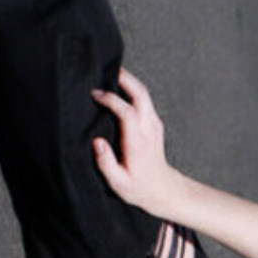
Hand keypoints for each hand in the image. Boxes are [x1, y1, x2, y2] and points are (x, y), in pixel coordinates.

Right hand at [90, 67, 181, 217]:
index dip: (111, 100)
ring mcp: (154, 124)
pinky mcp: (155, 123)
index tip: (95, 94)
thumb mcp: (118, 183)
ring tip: (110, 72)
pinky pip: (144, 99)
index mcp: (138, 143)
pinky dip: (132, 88)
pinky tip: (119, 86)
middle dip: (124, 79)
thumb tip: (96, 142)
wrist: (162, 188)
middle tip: (105, 68)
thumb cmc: (138, 187)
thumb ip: (105, 163)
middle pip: (141, 95)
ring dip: (128, 81)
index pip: (127, 112)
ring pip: (144, 94)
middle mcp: (149, 129)